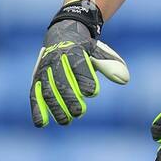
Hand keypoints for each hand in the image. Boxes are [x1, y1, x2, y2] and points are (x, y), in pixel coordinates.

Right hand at [30, 0, 128, 126]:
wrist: (61, 37)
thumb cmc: (85, 50)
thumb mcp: (99, 52)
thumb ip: (110, 65)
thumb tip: (125, 80)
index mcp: (73, 50)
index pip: (78, 66)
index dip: (84, 79)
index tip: (93, 92)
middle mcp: (56, 59)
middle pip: (61, 80)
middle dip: (69, 98)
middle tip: (79, 113)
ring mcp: (44, 70)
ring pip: (47, 90)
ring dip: (55, 107)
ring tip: (65, 121)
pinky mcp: (36, 80)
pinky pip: (34, 95)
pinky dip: (37, 109)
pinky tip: (40, 124)